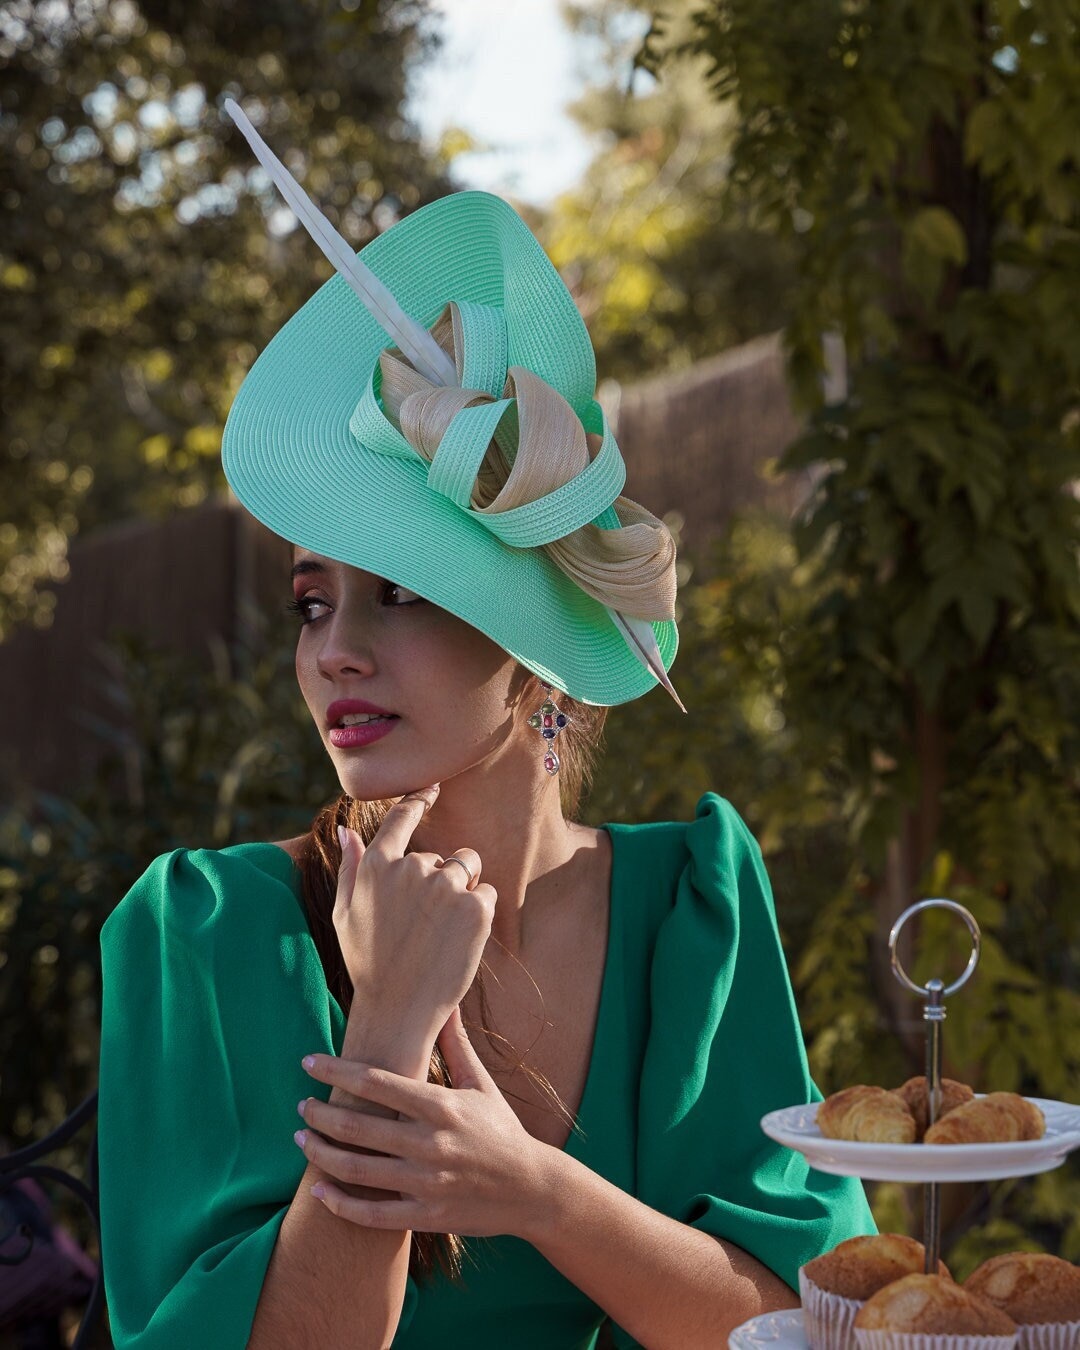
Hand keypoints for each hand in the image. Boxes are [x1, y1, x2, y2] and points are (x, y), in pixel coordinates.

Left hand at [295, 1008, 552, 1238]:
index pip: (376, 1083)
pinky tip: (319, 1192)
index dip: (336, 1071)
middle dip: (320, 1113)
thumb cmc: (502, 1130)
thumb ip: (456, 1046)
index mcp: (441, 1107)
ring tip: (302, 1139)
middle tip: (301, 1105)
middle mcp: (430, 1144)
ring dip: (320, 1154)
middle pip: (357, 1127)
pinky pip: (371, 1214)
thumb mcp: (481, 1084)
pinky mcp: (425, 1217)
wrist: (532, 1189)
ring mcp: (426, 1184)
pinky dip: (340, 1204)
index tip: (309, 1062)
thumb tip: (447, 1004)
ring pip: (356, 1170)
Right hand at [335, 789, 497, 1052]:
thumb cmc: (368, 963)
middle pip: (442, 855)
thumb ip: (351, 868)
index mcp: (377, 865)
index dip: (420, 799)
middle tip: (423, 926)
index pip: (403, 816)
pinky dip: (480, 913)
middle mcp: (411, 867)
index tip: (433, 788)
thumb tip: (346, 829)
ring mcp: (446, 886)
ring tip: (442, 932)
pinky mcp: (476, 907)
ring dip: (463, 892)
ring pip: (468, 869)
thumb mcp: (346, 914)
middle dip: (440, 881)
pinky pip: (487, 893)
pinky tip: (460, 941)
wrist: (398, 1010)